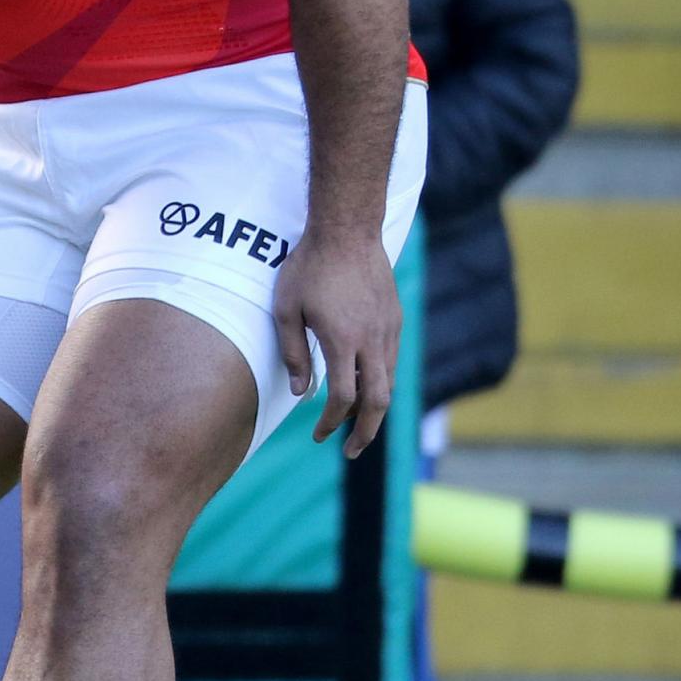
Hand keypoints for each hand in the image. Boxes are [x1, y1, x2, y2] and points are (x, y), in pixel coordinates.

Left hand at [272, 229, 399, 458]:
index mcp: (343, 341)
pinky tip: (362, 383)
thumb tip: (300, 392)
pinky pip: (391, 360)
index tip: (320, 436)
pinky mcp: (394, 318)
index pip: (344, 399)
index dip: (332, 423)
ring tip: (352, 421)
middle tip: (350, 451)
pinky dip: (379, 381)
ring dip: (373, 408)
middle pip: (379, 401)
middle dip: (366, 433)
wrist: (347, 230)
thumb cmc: (309, 267)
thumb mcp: (286, 309)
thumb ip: (293, 353)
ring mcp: (388, 329)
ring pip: (389, 382)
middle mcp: (372, 340)